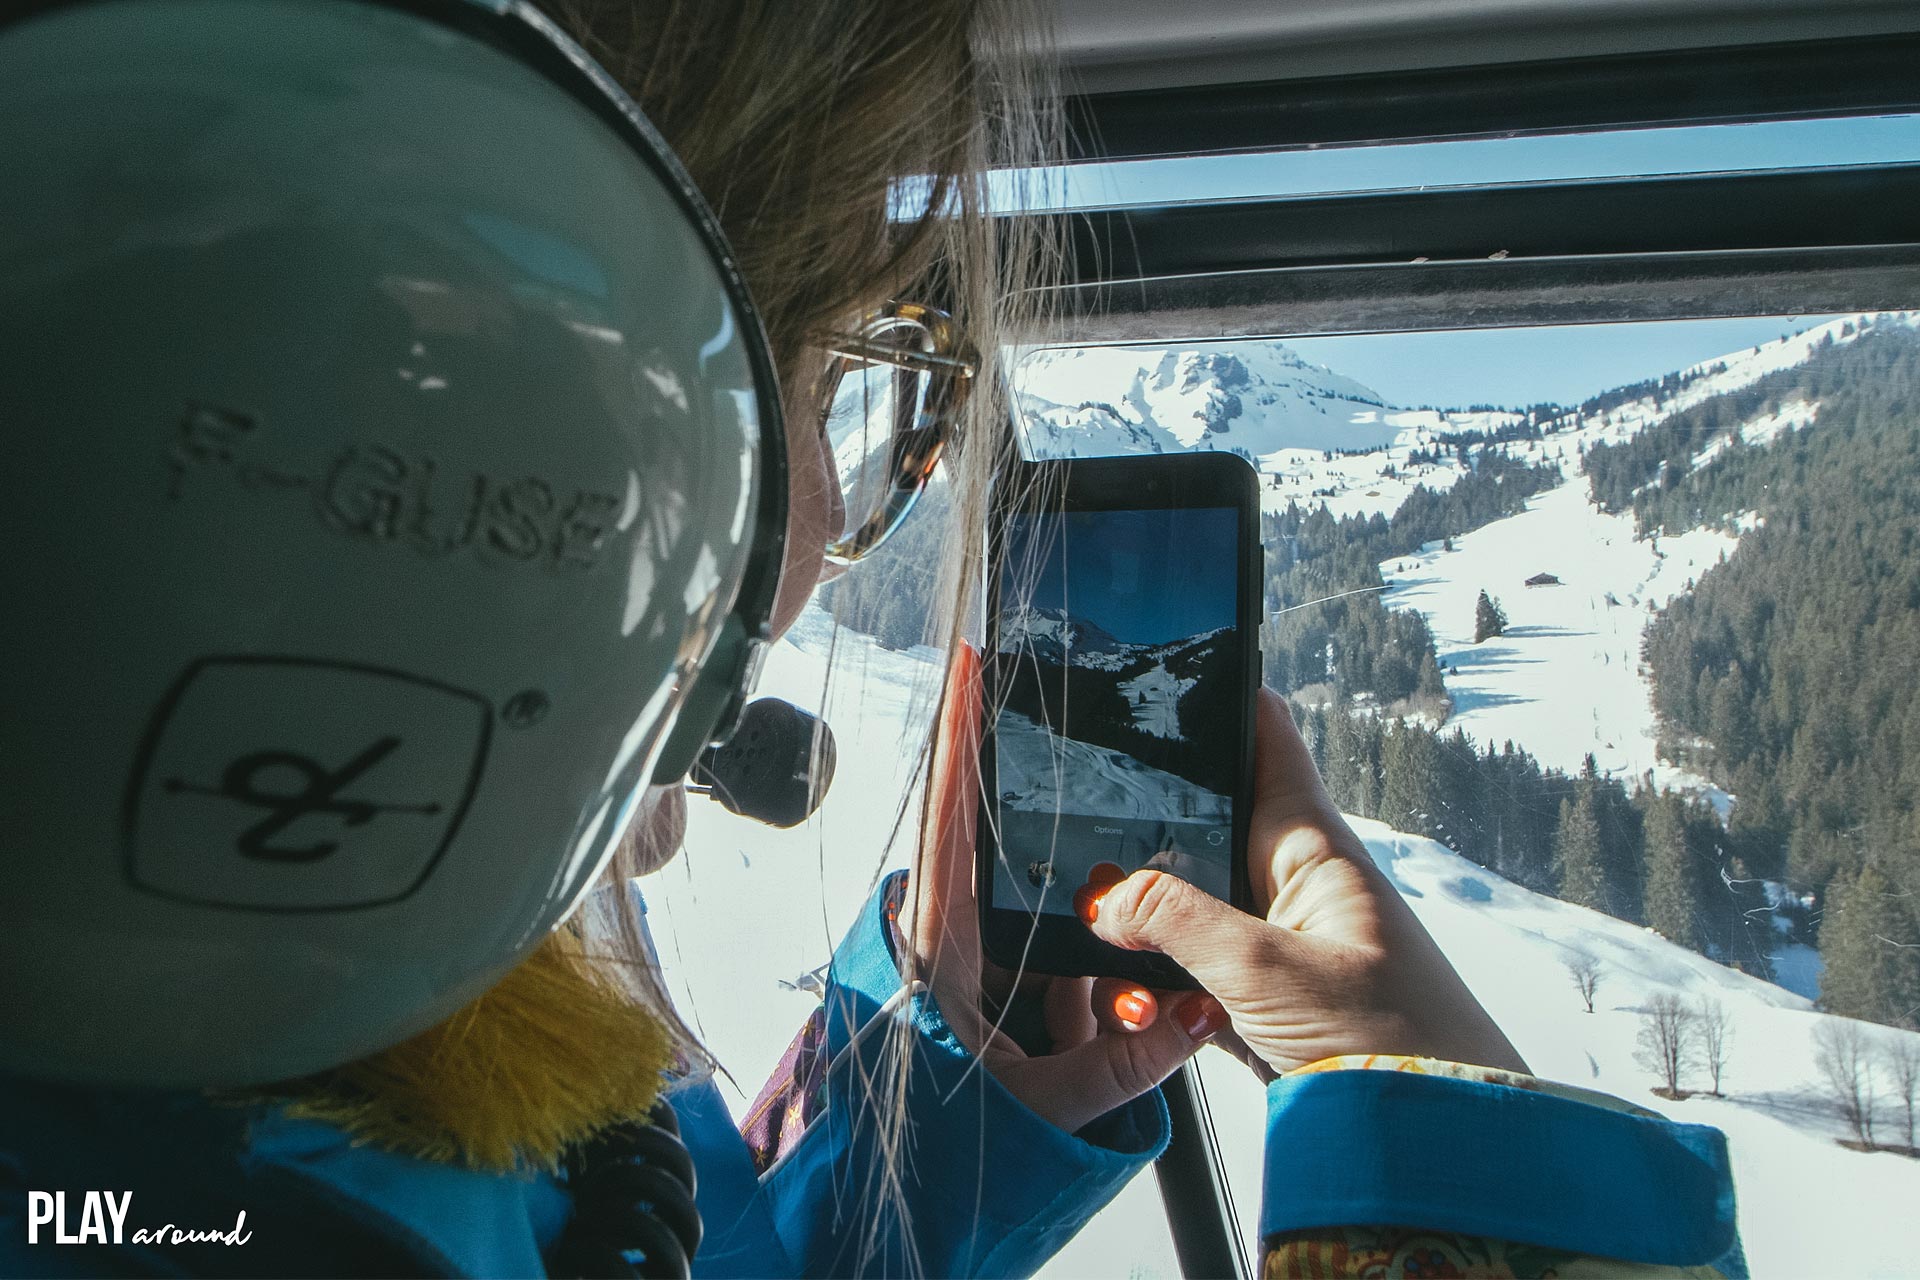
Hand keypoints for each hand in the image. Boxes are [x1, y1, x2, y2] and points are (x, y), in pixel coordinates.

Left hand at [900, 646, 1220, 1133]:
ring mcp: (964, 965)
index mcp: (940, 947)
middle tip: (1048, 705)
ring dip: (1066, 889)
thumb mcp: (1042, 1108)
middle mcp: (945, 942)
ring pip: (1023, 900)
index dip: (961, 736)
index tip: (971, 664)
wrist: (892, 1206)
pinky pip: (1036, 951)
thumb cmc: (940, 1151)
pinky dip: (1079, 953)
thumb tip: (1198, 1015)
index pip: (949, 817)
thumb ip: (1125, 1060)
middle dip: (1020, 780)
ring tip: (1096, 863)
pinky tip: (1115, 969)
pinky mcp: (983, 995)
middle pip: (986, 836)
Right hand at [1082, 690, 1526, 1079]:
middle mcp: (1291, 878)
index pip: (1264, 735)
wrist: (1441, 1136)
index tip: (1162, 663)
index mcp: (1310, 844)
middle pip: (1205, 819)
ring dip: (1144, 915)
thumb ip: (1180, 924)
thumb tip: (1107, 895)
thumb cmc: (1397, 1041)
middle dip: (1145, 821)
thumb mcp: (1269, 971)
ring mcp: (1276, 936)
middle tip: (1081, 819)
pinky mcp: (1264, 995)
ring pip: (1188, 900)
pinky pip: (1195, 965)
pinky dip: (1159, 978)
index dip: (1219, 693)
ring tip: (1094, 924)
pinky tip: (1132, 994)